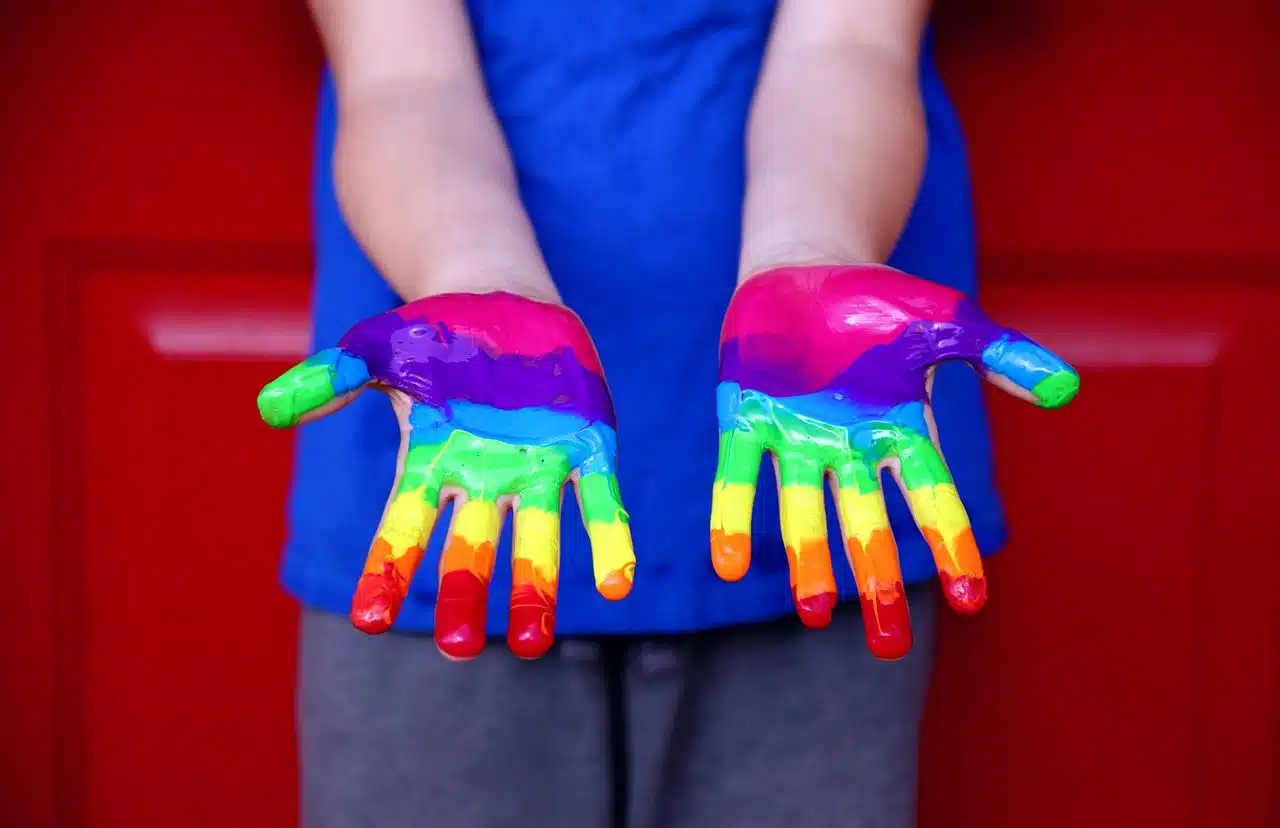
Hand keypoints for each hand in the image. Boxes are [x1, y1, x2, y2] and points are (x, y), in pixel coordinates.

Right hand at [257, 292, 634, 659]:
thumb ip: (331, 377)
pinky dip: (608, 539)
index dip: (386, 570)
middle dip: (464, 595)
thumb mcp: (377, 347)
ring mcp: (536, 469)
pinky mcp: (586, 449)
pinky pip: (598, 502)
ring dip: (536, 590)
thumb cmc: (433, 334)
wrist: (505, 303)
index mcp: (431, 463)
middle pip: (470, 549)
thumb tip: (269, 409)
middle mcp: (484, 480)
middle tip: (458, 648)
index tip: (370, 619)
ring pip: (535, 541)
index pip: (403, 527)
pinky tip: (616, 582)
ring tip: (533, 645)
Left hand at [711, 264, 1077, 659]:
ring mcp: (795, 435)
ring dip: (809, 560)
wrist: (806, 267)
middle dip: (876, 580)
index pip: (932, 496)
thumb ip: (999, 355)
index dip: (951, 545)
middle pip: (866, 524)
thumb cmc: (880, 301)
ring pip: (803, 510)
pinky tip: (729, 566)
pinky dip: (733, 516)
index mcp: (899, 428)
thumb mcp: (947, 320)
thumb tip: (1066, 390)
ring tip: (813, 613)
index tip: (970, 599)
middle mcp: (848, 447)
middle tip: (887, 646)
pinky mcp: (744, 417)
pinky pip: (738, 474)